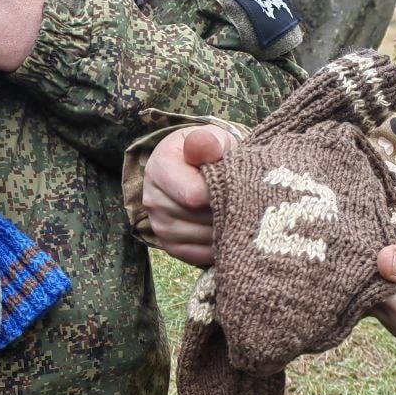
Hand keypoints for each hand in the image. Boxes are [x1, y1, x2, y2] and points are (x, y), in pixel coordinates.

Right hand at [141, 125, 238, 266]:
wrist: (197, 171)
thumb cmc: (209, 153)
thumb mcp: (212, 139)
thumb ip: (209, 142)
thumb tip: (204, 146)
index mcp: (159, 168)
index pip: (194, 195)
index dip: (223, 192)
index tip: (237, 182)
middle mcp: (153, 200)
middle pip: (201, 218)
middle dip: (227, 209)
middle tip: (242, 197)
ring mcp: (160, 227)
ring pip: (205, 239)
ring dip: (227, 229)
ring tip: (237, 211)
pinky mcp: (171, 247)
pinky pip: (202, 255)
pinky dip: (221, 245)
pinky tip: (230, 229)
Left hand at [373, 246, 395, 354]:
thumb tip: (380, 258)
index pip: (367, 285)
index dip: (366, 262)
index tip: (370, 238)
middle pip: (369, 297)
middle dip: (370, 272)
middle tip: (376, 240)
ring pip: (379, 306)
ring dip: (381, 283)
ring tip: (389, 254)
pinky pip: (394, 314)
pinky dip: (392, 295)